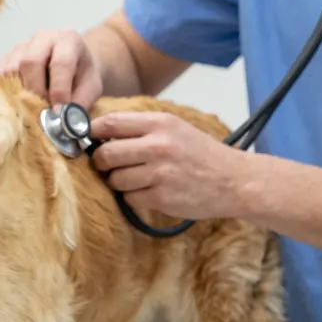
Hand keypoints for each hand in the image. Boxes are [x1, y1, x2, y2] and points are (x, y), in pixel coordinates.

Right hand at [0, 29, 103, 109]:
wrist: (72, 62)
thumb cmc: (82, 75)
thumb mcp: (91, 88)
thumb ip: (80, 103)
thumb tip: (64, 122)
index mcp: (68, 40)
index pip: (60, 63)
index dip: (59, 90)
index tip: (58, 112)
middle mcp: (42, 38)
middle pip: (29, 62)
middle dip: (35, 92)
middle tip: (42, 111)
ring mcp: (21, 46)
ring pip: (10, 70)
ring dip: (19, 94)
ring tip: (31, 107)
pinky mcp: (6, 57)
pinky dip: (6, 93)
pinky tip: (19, 102)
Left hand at [90, 111, 250, 220]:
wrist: (234, 180)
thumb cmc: (200, 153)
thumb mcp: (175, 128)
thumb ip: (141, 128)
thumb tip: (99, 132)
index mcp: (161, 123)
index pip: (110, 123)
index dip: (92, 133)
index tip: (87, 140)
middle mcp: (159, 146)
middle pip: (106, 154)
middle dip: (100, 162)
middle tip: (106, 165)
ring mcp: (161, 173)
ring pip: (115, 179)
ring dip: (117, 182)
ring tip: (134, 179)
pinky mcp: (163, 197)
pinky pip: (130, 198)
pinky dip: (133, 197)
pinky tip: (149, 192)